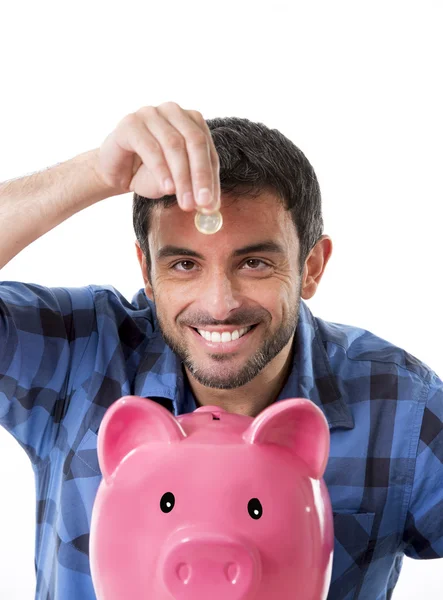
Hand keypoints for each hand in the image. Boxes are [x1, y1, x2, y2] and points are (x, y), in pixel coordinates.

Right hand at [95, 102, 219, 211]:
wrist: (115, 173)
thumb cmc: (148, 174)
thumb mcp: (176, 184)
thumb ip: (194, 189)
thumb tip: (212, 206)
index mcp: (191, 122)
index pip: (208, 150)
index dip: (211, 178)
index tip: (211, 205)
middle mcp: (173, 112)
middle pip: (195, 142)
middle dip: (200, 176)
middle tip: (201, 203)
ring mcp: (151, 114)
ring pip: (174, 144)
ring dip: (182, 177)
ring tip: (185, 202)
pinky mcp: (130, 123)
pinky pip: (150, 148)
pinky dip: (161, 170)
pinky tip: (167, 188)